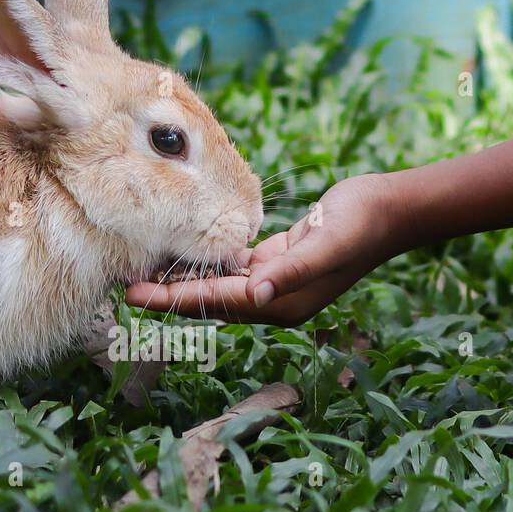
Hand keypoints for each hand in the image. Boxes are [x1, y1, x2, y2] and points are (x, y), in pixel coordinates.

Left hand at [125, 174, 403, 326]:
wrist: (390, 208)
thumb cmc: (360, 224)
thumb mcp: (324, 245)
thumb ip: (289, 271)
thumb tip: (255, 295)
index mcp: (282, 302)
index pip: (215, 303)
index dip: (172, 299)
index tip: (134, 295)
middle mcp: (274, 298)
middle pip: (207, 300)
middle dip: (166, 294)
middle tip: (122, 283)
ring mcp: (274, 281)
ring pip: (215, 284)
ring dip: (180, 278)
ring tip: (140, 268)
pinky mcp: (275, 260)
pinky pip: (230, 267)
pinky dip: (204, 262)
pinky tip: (179, 252)